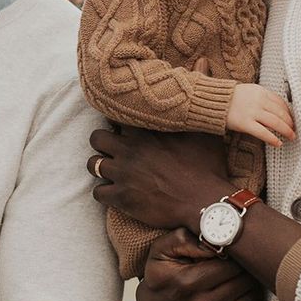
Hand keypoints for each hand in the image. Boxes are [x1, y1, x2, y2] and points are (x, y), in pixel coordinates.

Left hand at [88, 125, 230, 231]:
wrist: (206, 203)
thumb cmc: (207, 168)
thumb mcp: (203, 133)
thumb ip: (190, 116)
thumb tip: (195, 97)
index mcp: (146, 131)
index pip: (115, 115)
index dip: (118, 121)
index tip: (125, 127)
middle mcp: (129, 150)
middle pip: (96, 138)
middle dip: (103, 143)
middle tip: (114, 149)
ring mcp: (123, 174)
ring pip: (93, 165)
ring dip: (101, 167)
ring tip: (114, 171)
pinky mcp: (122, 198)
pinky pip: (97, 193)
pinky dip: (104, 193)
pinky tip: (115, 193)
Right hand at [136, 229, 266, 300]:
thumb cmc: (160, 276)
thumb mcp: (162, 250)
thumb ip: (186, 238)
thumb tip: (214, 243)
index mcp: (188, 283)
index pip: (231, 265)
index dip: (234, 257)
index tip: (230, 256)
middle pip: (243, 283)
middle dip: (244, 272)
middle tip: (238, 268)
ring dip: (248, 289)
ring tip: (238, 282)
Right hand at [226, 84, 294, 145]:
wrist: (212, 100)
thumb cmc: (229, 97)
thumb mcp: (248, 91)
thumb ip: (261, 97)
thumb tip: (276, 108)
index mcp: (261, 91)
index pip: (281, 102)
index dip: (289, 112)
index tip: (292, 119)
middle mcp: (259, 101)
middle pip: (281, 113)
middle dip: (290, 122)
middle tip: (294, 129)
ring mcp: (252, 112)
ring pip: (276, 122)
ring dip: (286, 130)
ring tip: (291, 137)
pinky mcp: (245, 123)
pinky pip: (263, 132)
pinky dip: (273, 138)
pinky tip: (278, 143)